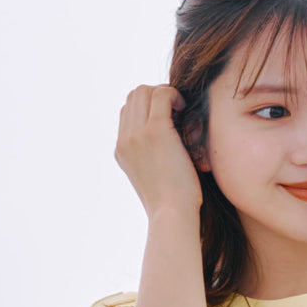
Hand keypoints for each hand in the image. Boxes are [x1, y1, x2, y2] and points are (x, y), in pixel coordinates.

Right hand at [114, 84, 203, 218]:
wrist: (172, 216)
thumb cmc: (173, 204)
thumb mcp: (155, 179)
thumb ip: (153, 158)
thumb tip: (169, 145)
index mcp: (122, 151)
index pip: (128, 112)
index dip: (147, 106)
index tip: (168, 115)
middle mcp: (125, 140)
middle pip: (133, 96)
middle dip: (155, 94)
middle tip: (175, 108)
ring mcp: (137, 134)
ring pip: (144, 91)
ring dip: (164, 93)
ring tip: (180, 108)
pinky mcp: (156, 132)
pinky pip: (162, 95)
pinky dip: (174, 95)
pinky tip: (184, 108)